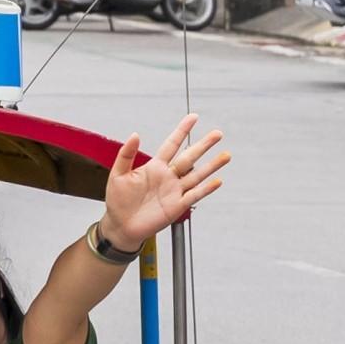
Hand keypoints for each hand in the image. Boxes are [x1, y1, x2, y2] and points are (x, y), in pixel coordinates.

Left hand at [98, 115, 229, 254]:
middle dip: (203, 145)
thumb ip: (126, 154)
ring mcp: (174, 191)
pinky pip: (194, 195)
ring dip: (212, 166)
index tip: (193, 117)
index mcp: (155, 166)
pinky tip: (217, 181)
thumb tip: (135, 134)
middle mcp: (168, 176)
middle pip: (189, 157)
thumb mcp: (118, 175)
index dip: (182, 131)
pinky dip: (206, 189)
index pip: (172, 144)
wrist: (120, 226)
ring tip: (226, 155)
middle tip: (218, 133)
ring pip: (197, 175)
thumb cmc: (118, 201)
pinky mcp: (177, 206)